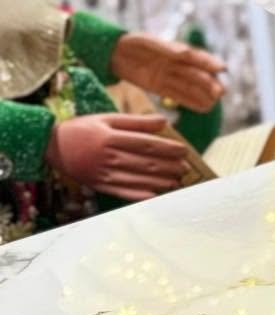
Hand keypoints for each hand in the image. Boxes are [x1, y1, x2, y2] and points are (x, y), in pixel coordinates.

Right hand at [48, 114, 189, 200]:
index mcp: (111, 138)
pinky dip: (139, 195)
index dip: (167, 148)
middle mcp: (108, 157)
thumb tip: (163, 121)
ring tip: (176, 181)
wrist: (50, 147)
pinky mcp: (99, 185)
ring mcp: (103, 173)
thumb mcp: (106, 118)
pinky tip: (155, 195)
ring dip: (159, 181)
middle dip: (168, 166)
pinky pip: (122, 192)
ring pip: (137, 178)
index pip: (146, 144)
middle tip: (185, 168)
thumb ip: (135, 121)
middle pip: (145, 163)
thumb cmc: (82, 129)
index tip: (184, 151)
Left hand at [111, 34, 225, 111]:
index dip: (209, 62)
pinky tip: (202, 107)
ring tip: (215, 103)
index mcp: (176, 50)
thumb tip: (183, 54)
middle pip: (195, 75)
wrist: (115, 52)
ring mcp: (168, 76)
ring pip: (189, 86)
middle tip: (220, 92)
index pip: (196, 57)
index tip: (222, 68)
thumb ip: (167, 49)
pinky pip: (178, 95)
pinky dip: (190, 101)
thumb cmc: (134, 43)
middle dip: (208, 83)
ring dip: (202, 94)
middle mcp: (175, 64)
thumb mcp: (149, 42)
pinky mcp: (159, 86)